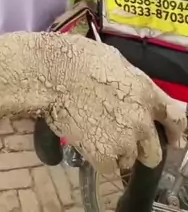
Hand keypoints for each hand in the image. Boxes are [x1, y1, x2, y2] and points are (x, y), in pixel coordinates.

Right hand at [43, 34, 186, 172]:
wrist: (50, 72)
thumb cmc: (77, 58)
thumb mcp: (114, 61)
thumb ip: (133, 82)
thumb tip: (138, 92)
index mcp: (146, 92)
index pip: (177, 119)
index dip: (175, 131)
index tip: (173, 138)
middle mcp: (141, 119)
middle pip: (154, 151)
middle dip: (141, 148)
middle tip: (122, 139)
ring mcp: (124, 141)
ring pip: (129, 161)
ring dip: (116, 153)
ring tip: (95, 135)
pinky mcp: (104, 156)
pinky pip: (108, 168)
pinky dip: (98, 160)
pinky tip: (86, 144)